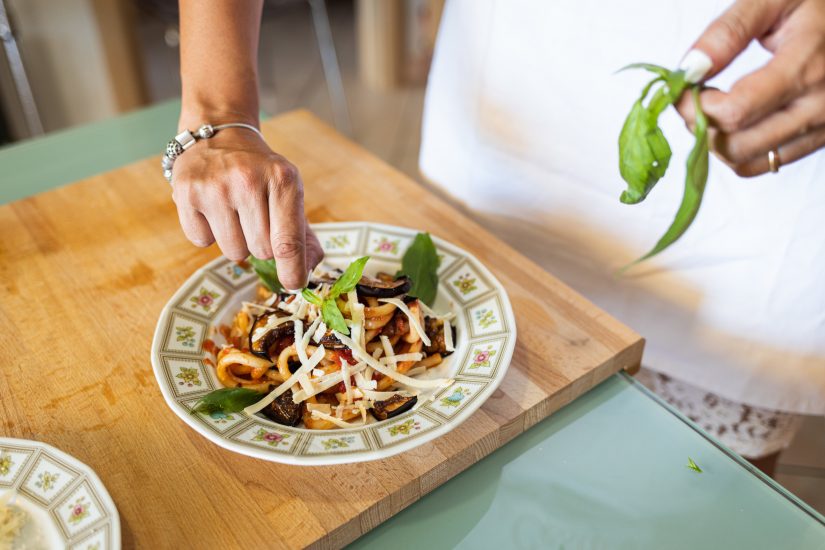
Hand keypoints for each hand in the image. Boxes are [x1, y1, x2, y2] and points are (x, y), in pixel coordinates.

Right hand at [171, 128, 323, 289]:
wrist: (219, 135)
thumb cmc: (260, 173)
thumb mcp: (288, 190)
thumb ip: (301, 233)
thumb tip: (306, 272)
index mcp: (282, 178)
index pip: (288, 240)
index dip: (293, 270)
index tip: (294, 285)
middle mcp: (248, 181)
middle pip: (261, 251)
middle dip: (261, 244)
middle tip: (254, 218)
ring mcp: (214, 187)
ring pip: (232, 252)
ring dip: (235, 241)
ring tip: (233, 211)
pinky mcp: (186, 193)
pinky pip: (201, 241)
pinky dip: (207, 233)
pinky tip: (211, 208)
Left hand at [676, 0, 824, 175]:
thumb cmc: (815, 3)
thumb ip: (728, 32)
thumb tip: (690, 69)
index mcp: (806, 67)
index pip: (735, 111)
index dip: (696, 105)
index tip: (684, 88)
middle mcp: (818, 106)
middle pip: (735, 144)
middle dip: (701, 124)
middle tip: (693, 98)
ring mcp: (821, 127)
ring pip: (744, 161)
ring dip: (715, 140)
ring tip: (714, 107)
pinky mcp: (819, 139)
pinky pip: (763, 165)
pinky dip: (737, 152)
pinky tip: (734, 122)